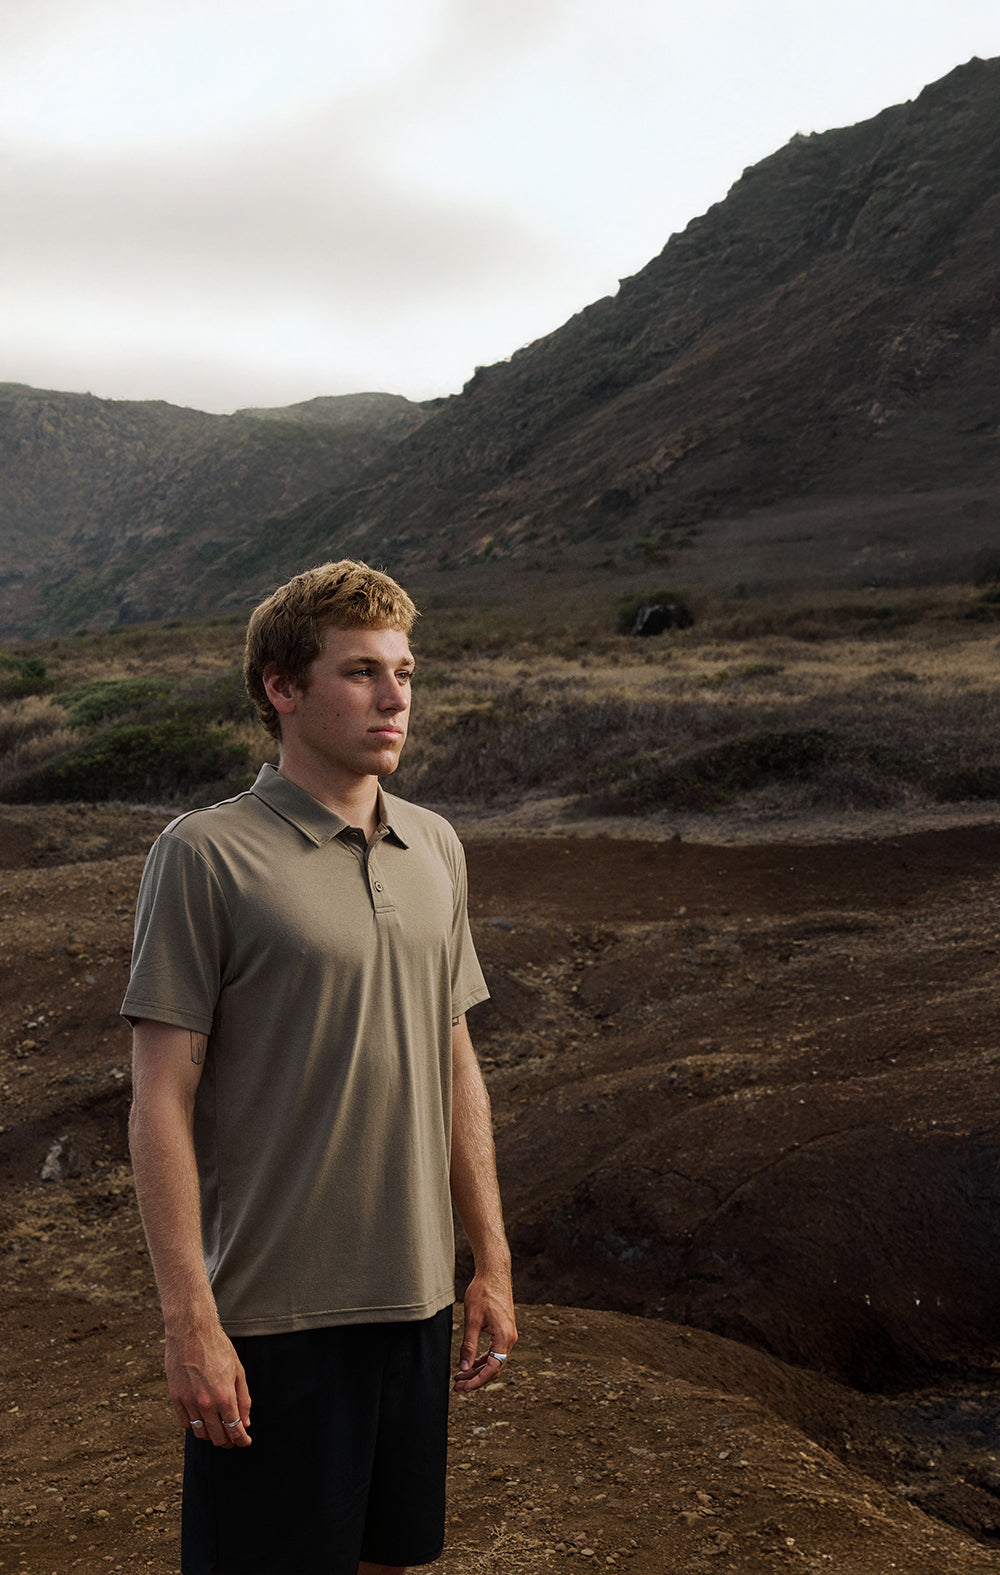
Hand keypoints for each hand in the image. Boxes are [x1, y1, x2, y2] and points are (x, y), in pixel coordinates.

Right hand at [165, 1320, 251, 1447]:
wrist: (192, 1331)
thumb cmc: (218, 1347)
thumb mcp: (238, 1370)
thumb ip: (243, 1398)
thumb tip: (246, 1422)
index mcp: (225, 1396)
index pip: (235, 1430)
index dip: (241, 1440)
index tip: (245, 1442)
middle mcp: (206, 1404)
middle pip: (217, 1437)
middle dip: (227, 1441)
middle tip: (232, 1438)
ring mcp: (189, 1402)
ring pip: (200, 1433)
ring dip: (210, 1435)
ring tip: (217, 1429)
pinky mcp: (176, 1398)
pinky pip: (185, 1423)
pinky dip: (194, 1426)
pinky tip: (201, 1419)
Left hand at [453, 1268, 517, 1393]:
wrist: (494, 1273)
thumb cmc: (483, 1292)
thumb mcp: (473, 1319)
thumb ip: (469, 1345)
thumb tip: (465, 1368)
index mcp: (504, 1338)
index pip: (492, 1369)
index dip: (477, 1381)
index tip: (463, 1388)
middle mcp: (510, 1339)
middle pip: (494, 1368)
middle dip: (476, 1379)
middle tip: (458, 1387)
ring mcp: (508, 1335)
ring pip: (494, 1361)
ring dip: (478, 1371)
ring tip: (460, 1378)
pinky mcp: (504, 1331)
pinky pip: (495, 1352)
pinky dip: (483, 1360)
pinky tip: (471, 1364)